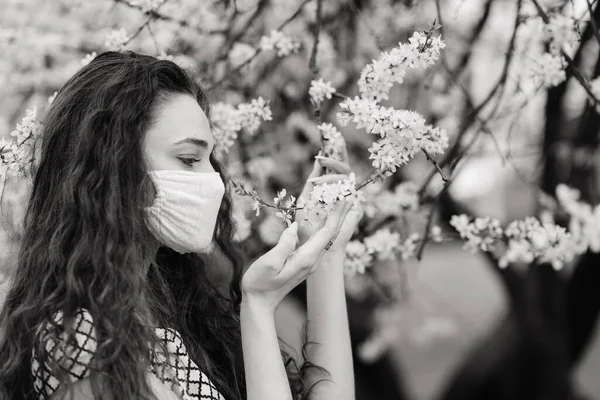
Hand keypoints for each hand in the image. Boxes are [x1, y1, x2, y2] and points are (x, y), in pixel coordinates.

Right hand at [241, 200, 351, 314]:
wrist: (260, 303)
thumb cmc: (260, 283)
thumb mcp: (269, 263)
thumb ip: (283, 244)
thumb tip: (293, 226)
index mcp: (306, 258)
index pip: (326, 232)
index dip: (336, 213)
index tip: (344, 198)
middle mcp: (312, 260)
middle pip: (330, 233)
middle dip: (340, 213)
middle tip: (348, 194)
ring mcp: (309, 261)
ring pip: (326, 236)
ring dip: (334, 218)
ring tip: (340, 202)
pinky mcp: (304, 261)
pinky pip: (318, 240)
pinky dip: (324, 226)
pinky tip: (324, 218)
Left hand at [295, 143, 363, 252]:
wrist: (312, 248)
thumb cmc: (307, 226)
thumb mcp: (307, 197)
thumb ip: (314, 179)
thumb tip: (319, 159)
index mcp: (333, 186)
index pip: (338, 164)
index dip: (337, 150)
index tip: (329, 137)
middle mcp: (344, 190)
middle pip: (345, 167)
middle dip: (335, 158)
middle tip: (321, 155)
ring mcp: (351, 199)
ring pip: (346, 177)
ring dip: (331, 175)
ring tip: (317, 178)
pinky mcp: (355, 209)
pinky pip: (349, 193)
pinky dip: (338, 190)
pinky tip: (327, 190)